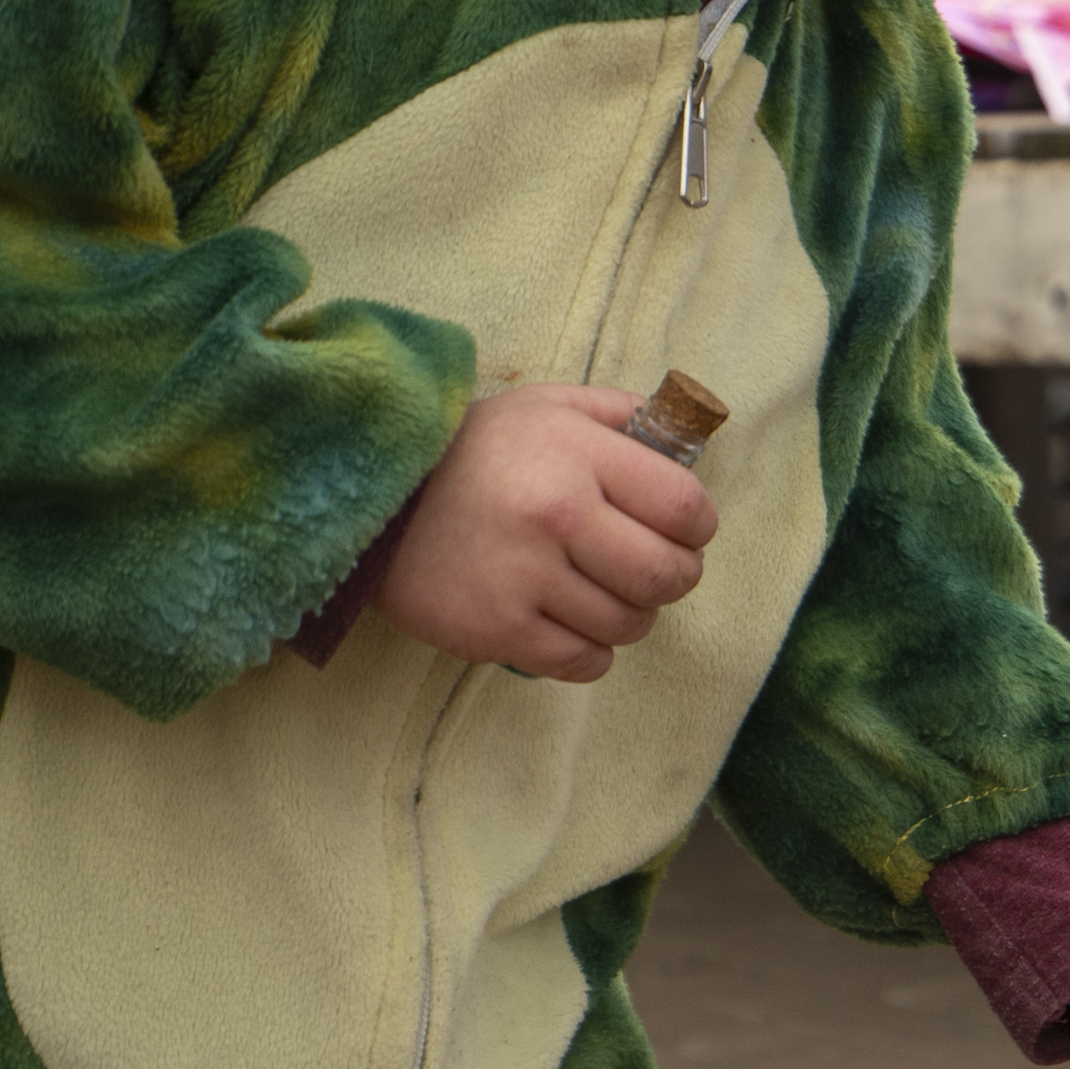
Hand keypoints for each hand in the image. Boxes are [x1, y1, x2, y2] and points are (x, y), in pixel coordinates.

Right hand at [378, 384, 718, 680]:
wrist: (373, 497)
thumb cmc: (470, 450)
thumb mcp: (545, 406)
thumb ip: (619, 415)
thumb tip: (686, 440)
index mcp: (578, 455)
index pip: (685, 508)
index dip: (697, 526)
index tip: (682, 529)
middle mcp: (559, 516)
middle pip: (666, 575)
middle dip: (675, 577)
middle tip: (655, 570)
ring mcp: (526, 578)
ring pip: (628, 624)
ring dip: (630, 616)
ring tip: (603, 593)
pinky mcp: (496, 630)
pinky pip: (583, 662)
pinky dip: (591, 652)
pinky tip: (570, 623)